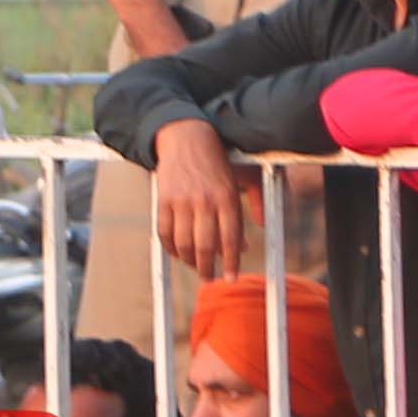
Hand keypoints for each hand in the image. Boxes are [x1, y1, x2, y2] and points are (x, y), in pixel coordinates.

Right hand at [150, 121, 246, 278]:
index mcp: (227, 197)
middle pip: (205, 246)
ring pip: (183, 243)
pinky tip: (177, 253)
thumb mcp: (244, 178)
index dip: (231, 262)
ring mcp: (182, 201)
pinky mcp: (163, 200)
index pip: (231, 238)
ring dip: (189, 260)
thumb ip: (254, 205)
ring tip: (195, 266)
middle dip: (207, 268)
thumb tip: (249, 243)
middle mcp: (205, 201)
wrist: (187, 138)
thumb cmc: (218, 161)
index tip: (230, 277)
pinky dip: (170, 247)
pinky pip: (164, 232)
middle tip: (210, 278)